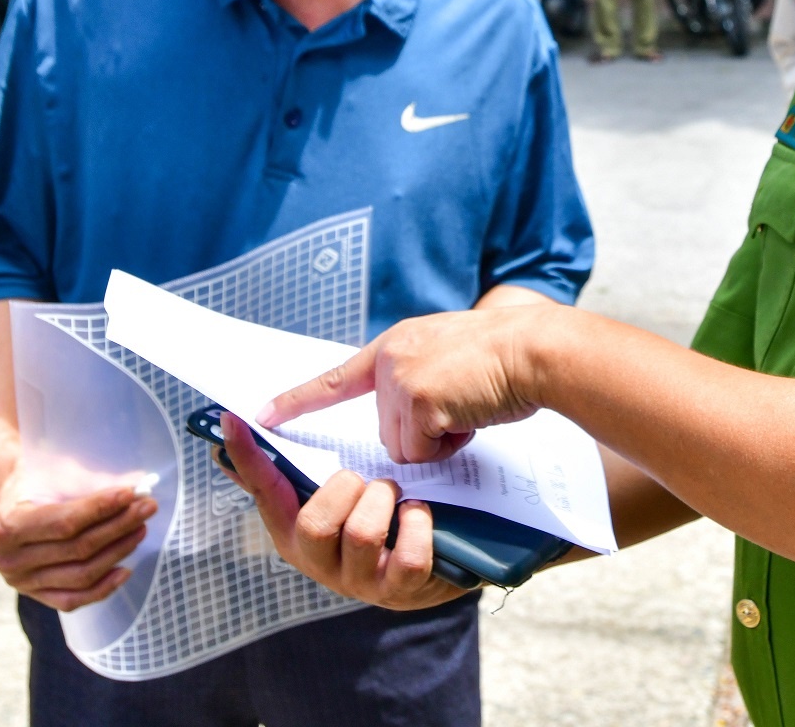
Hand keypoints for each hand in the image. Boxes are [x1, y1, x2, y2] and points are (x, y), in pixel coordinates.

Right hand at [0, 470, 156, 610]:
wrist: (6, 501)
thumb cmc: (31, 481)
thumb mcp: (51, 474)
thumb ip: (88, 483)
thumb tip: (136, 489)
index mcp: (7, 526)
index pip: (66, 523)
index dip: (101, 509)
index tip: (131, 494)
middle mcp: (9, 560)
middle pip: (78, 549)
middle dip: (118, 527)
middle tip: (147, 508)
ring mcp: (21, 583)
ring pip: (80, 575)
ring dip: (117, 552)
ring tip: (140, 529)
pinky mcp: (34, 595)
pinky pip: (72, 600)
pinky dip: (102, 588)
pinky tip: (126, 569)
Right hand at [215, 413, 466, 610]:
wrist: (430, 569)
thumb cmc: (373, 518)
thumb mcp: (332, 497)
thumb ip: (288, 475)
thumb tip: (229, 446)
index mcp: (293, 531)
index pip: (263, 490)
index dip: (247, 457)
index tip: (233, 419)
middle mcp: (318, 562)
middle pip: (314, 524)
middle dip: (345, 489)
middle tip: (364, 480)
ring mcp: (358, 582)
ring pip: (362, 534)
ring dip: (384, 500)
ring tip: (394, 494)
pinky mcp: (400, 591)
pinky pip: (408, 555)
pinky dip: (418, 524)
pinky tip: (418, 514)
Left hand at [261, 305, 564, 463]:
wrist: (536, 350)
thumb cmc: (507, 359)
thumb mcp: (449, 356)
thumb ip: (418, 377)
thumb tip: (410, 422)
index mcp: (397, 344)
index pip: (337, 378)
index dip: (297, 400)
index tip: (258, 415)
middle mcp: (391, 359)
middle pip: (384, 427)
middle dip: (420, 431)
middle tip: (458, 405)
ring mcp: (401, 380)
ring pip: (401, 446)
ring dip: (436, 440)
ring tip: (469, 409)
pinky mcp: (418, 403)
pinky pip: (423, 452)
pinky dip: (450, 445)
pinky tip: (472, 417)